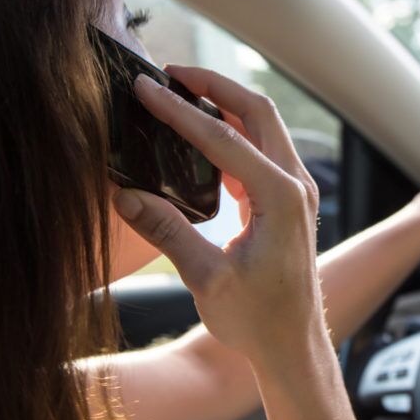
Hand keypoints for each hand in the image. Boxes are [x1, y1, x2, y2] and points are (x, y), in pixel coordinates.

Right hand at [111, 66, 322, 362]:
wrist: (293, 346)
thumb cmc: (258, 319)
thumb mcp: (206, 278)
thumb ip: (167, 232)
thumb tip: (124, 194)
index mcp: (281, 198)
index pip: (223, 138)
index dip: (180, 111)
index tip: (145, 88)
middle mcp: (296, 186)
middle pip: (257, 112)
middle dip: (214, 86)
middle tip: (169, 73)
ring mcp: (296, 192)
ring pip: (263, 128)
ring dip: (225, 106)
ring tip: (180, 94)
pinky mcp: (287, 201)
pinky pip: (261, 152)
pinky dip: (232, 134)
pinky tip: (199, 137)